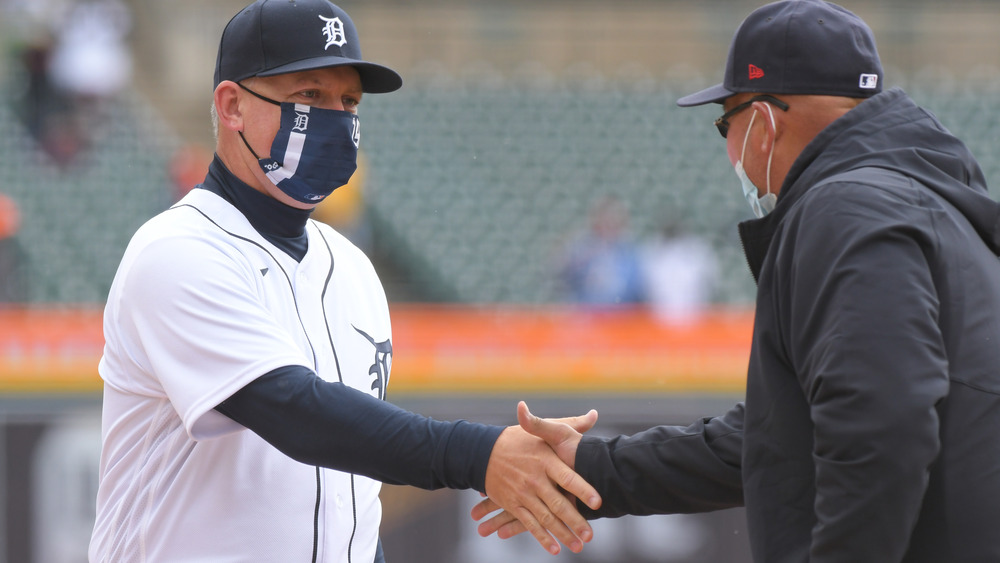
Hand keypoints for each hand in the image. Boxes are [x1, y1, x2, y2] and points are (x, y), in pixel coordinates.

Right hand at [475, 401, 596, 553]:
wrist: (481, 451)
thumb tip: (594, 414)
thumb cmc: (517, 439)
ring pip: (545, 518)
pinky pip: (529, 524)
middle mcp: (534, 478)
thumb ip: (571, 424)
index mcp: (544, 460)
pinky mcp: (513, 504)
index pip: (567, 477)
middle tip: (590, 535)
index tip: (597, 502)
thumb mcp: (544, 429)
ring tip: (578, 545)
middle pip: (558, 503)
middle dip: (575, 521)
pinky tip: (555, 549)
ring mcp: (522, 493)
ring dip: (562, 533)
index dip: (582, 490)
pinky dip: (542, 537)